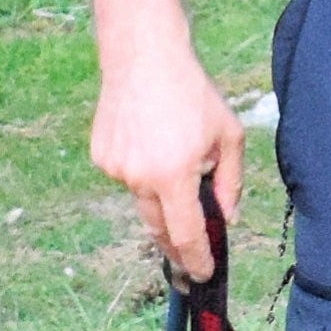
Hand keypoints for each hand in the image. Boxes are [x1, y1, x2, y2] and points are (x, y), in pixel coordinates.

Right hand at [89, 47, 241, 281]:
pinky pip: (126, 177)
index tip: (202, 275)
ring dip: (161, 194)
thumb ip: (230, 182)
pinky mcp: (100, 156)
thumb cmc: (193, 92)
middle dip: (176, 242)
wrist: (144, 55)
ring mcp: (115, 168)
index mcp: (174, 176)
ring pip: (143, 198)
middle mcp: (139, 178)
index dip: (196, 259)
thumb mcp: (228, 135)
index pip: (186, 234)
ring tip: (172, 153)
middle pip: (160, 226)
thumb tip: (226, 217)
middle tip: (190, 252)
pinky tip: (150, 139)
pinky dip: (142, 171)